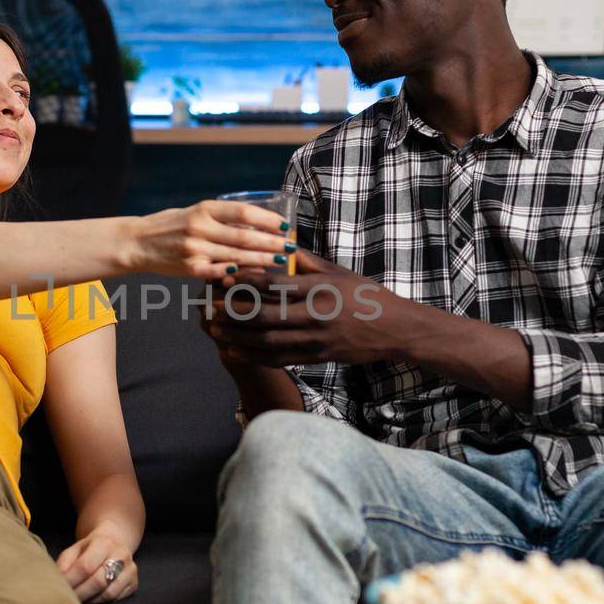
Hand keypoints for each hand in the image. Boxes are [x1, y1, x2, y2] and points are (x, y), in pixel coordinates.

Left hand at [56, 530, 138, 603]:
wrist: (114, 542)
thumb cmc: (89, 549)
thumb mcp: (74, 549)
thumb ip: (64, 563)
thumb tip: (58, 581)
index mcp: (103, 543)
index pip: (85, 566)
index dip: (71, 580)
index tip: (60, 589)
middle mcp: (121, 555)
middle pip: (98, 581)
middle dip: (80, 594)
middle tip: (68, 600)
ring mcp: (130, 570)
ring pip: (109, 593)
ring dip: (90, 601)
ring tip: (79, 601)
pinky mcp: (134, 583)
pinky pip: (116, 599)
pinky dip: (101, 602)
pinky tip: (91, 600)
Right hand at [125, 200, 292, 279]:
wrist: (137, 242)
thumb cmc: (171, 225)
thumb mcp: (195, 212)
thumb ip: (221, 218)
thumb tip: (257, 222)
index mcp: (204, 208)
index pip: (243, 212)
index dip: (267, 220)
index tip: (284, 226)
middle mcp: (200, 227)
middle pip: (244, 236)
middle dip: (271, 242)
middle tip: (291, 247)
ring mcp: (195, 249)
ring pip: (237, 256)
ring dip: (262, 260)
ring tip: (282, 261)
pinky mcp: (190, 269)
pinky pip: (220, 272)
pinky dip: (239, 273)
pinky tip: (256, 275)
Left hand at [207, 250, 414, 366]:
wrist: (394, 328)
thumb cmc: (365, 294)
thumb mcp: (339, 271)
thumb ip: (308, 261)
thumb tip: (281, 246)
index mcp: (319, 288)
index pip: (275, 284)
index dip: (246, 281)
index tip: (224, 277)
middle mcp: (316, 315)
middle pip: (265, 314)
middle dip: (233, 312)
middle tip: (209, 306)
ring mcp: (316, 339)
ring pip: (268, 340)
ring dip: (238, 336)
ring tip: (215, 329)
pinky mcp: (317, 357)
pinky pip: (280, 358)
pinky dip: (255, 355)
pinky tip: (236, 350)